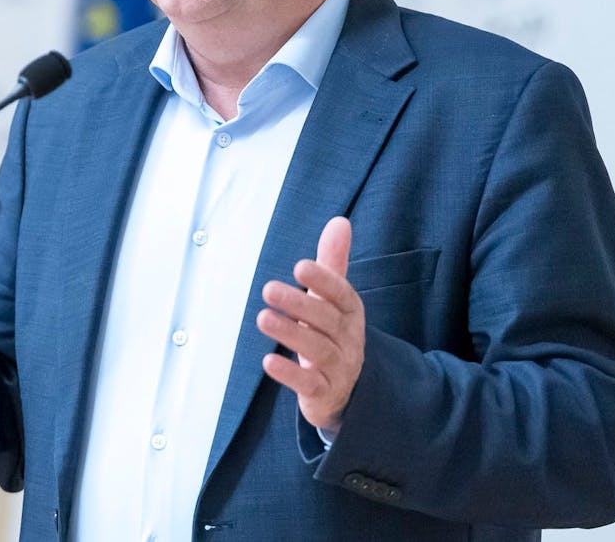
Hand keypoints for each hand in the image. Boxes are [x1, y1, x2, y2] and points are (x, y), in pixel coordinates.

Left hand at [256, 216, 365, 432]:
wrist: (347, 389)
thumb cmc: (332, 333)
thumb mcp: (333, 300)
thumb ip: (333, 262)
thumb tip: (339, 221)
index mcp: (351, 314)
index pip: (343, 295)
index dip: (325, 280)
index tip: (300, 265)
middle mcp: (349, 340)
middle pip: (327, 321)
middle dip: (300, 304)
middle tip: (268, 289)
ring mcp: (339, 368)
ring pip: (318, 350)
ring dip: (290, 334)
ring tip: (263, 318)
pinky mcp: (324, 393)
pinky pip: (309, 384)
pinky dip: (290, 374)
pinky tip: (268, 361)